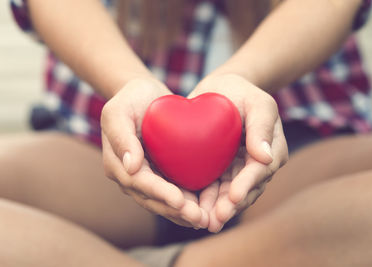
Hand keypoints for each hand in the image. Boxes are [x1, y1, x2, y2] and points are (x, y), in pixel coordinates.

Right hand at [101, 77, 207, 227]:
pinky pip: (171, 194)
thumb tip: (130, 167)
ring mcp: (144, 178)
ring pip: (162, 202)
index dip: (159, 194)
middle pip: (151, 199)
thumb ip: (121, 135)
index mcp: (116, 163)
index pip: (138, 183)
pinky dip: (185, 204)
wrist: (144, 95)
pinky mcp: (158, 175)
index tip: (180, 201)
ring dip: (182, 214)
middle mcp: (128, 175)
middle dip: (174, 211)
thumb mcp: (120, 109)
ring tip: (204, 220)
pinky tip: (204, 210)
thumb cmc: (131, 97)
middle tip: (199, 218)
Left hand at [188, 73, 287, 231]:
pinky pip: (215, 187)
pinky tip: (194, 208)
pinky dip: (207, 199)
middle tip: (215, 218)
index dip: (247, 185)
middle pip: (246, 189)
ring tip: (203, 221)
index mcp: (272, 150)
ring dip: (218, 208)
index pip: (261, 171)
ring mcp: (239, 169)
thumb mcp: (256, 101)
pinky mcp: (221, 170)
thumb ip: (263, 125)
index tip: (234, 197)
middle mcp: (256, 164)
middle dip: (231, 206)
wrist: (221, 90)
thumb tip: (265, 158)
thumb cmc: (241, 91)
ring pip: (230, 194)